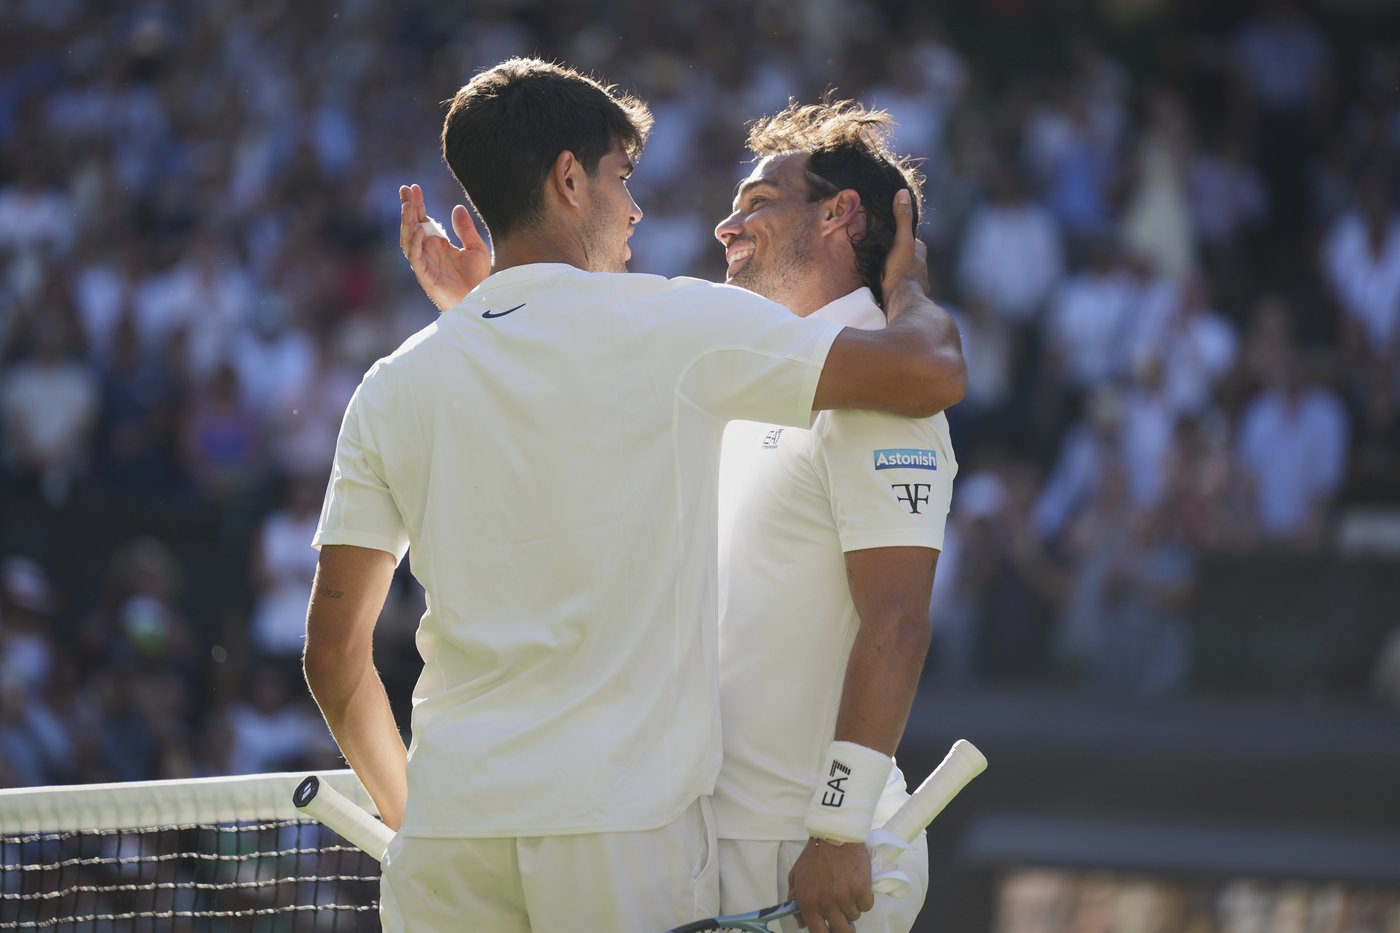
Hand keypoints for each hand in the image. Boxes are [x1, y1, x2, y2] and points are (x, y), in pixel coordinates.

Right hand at [398, 183, 490, 311]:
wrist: (479, 299)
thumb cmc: (477, 278)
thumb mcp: (476, 248)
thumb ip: (466, 229)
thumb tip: (457, 208)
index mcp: (437, 243)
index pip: (423, 219)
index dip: (417, 204)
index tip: (414, 187)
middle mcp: (427, 251)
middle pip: (412, 225)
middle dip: (408, 208)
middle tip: (405, 189)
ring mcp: (424, 262)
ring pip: (409, 239)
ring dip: (407, 222)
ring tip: (407, 206)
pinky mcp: (424, 274)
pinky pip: (415, 256)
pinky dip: (415, 242)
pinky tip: (419, 228)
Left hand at [788, 838, 872, 932]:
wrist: (834, 834)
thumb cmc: (814, 855)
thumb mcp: (796, 876)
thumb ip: (794, 900)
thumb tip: (801, 923)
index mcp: (808, 903)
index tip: (831, 928)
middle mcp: (826, 904)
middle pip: (842, 931)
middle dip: (844, 925)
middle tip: (845, 915)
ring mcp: (845, 898)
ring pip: (855, 915)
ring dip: (853, 906)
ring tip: (848, 888)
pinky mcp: (861, 890)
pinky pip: (867, 905)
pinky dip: (864, 897)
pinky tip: (858, 884)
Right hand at [879, 189, 928, 321]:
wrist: (900, 302)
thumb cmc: (903, 271)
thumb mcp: (902, 241)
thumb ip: (902, 219)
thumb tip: (902, 192)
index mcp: (919, 252)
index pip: (910, 237)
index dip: (899, 232)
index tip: (886, 230)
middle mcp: (918, 266)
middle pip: (904, 252)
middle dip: (894, 250)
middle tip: (878, 246)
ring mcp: (911, 281)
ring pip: (899, 267)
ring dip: (889, 265)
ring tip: (874, 262)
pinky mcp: (901, 293)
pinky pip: (893, 281)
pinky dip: (886, 278)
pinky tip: (877, 279)